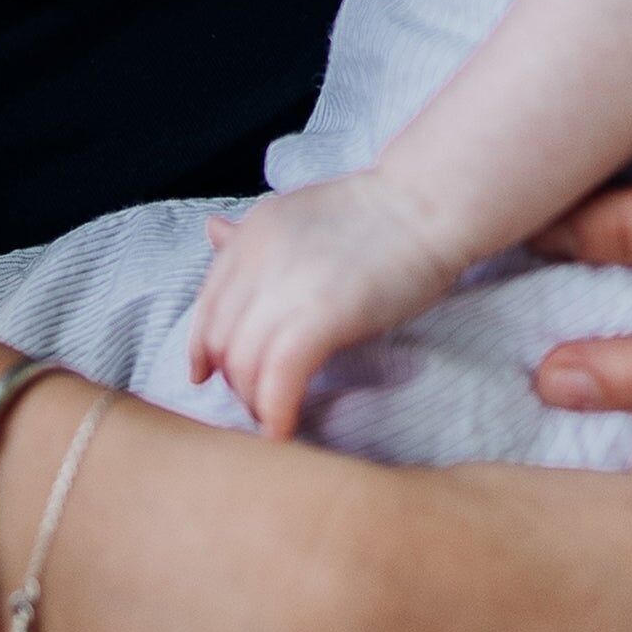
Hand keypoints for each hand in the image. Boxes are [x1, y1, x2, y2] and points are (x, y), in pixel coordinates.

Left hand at [187, 179, 458, 437]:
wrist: (427, 203)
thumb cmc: (373, 212)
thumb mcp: (297, 212)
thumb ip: (252, 234)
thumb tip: (211, 231)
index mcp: (251, 234)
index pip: (207, 306)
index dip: (204, 349)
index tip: (210, 376)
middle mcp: (258, 258)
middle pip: (222, 341)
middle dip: (235, 380)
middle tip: (259, 399)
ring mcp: (288, 287)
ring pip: (244, 365)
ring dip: (255, 402)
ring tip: (276, 415)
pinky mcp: (322, 315)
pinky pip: (279, 376)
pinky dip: (275, 410)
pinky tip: (284, 427)